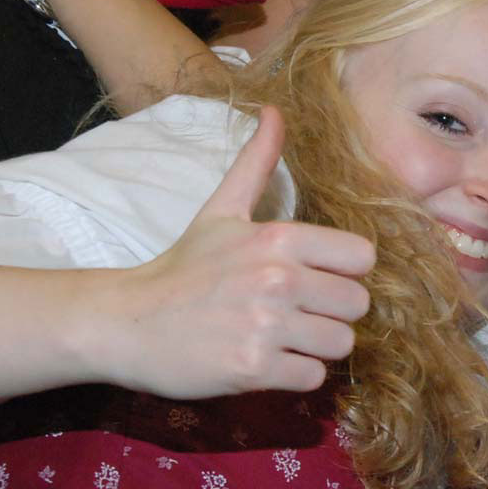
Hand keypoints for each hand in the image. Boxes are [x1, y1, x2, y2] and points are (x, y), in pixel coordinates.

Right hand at [93, 106, 374, 397]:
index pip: (362, 257)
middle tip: (300, 313)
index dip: (345, 271)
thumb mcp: (221, 210)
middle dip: (334, 312)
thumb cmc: (182, 267)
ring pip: (341, 343)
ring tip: (285, 337)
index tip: (318, 277)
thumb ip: (257, 164)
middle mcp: (278, 279)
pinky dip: (296, 375)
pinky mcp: (253, 368)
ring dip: (318, 346)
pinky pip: (313, 377)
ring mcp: (266, 325)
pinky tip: (269, 361)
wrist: (126, 321)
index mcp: (278, 238)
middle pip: (358, 304)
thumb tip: (275, 111)